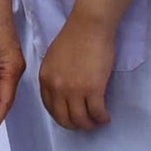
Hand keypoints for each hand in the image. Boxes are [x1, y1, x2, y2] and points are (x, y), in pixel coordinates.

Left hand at [40, 12, 116, 130]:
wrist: (89, 26)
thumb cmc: (75, 36)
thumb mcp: (54, 58)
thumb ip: (55, 76)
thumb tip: (62, 90)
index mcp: (45, 78)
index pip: (50, 108)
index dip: (62, 116)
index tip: (71, 117)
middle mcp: (57, 87)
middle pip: (64, 119)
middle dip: (75, 125)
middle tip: (86, 123)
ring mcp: (74, 90)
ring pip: (81, 120)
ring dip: (90, 124)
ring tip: (98, 121)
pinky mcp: (93, 90)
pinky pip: (97, 113)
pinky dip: (102, 118)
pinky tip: (105, 116)